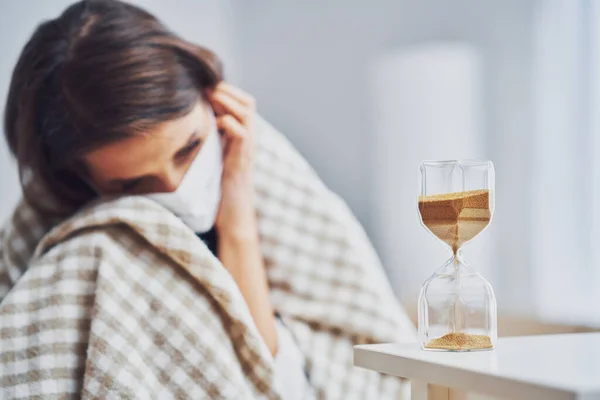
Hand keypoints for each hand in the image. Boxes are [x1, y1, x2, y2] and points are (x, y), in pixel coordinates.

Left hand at [208, 82, 257, 237]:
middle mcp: (249, 140)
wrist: (233, 217)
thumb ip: (211, 141)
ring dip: (227, 102)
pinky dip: (228, 123)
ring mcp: (248, 149)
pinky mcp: (242, 160)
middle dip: (227, 91)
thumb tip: (190, 124)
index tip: (203, 89)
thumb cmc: (220, 190)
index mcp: (242, 137)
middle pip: (248, 102)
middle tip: (205, 89)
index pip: (243, 103)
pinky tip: (214, 125)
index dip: (226, 91)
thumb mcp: (214, 159)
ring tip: (209, 100)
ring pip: (247, 112)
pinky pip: (241, 132)